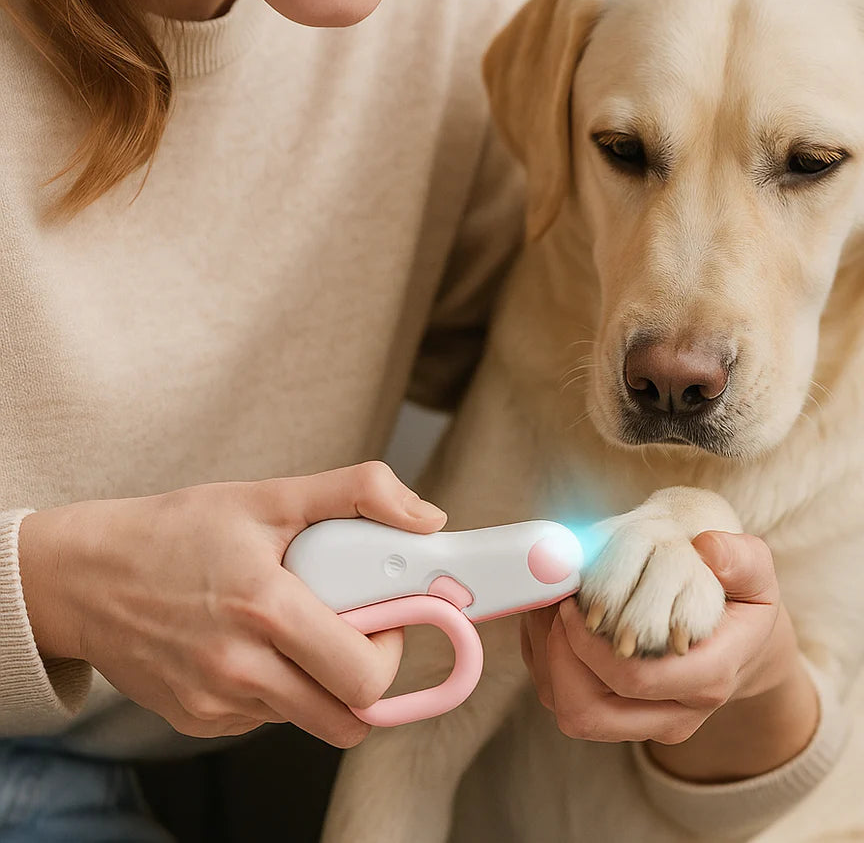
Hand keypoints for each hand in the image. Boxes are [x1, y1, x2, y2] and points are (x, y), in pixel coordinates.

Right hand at [18, 461, 445, 746]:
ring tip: (296, 626)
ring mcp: (215, 704)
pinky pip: (267, 718)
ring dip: (321, 680)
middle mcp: (240, 669)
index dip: (392, 646)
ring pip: (309, 717)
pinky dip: (278, 687)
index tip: (386, 614)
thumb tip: (426, 518)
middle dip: (365, 672)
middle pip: (348, 716)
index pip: (365, 675)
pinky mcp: (197, 721)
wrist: (85, 575)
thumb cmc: (178, 531)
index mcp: (266, 610)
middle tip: (351, 626)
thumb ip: (357, 494)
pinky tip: (255, 643)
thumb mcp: (270, 496)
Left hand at [521, 531, 816, 778]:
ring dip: (545, 652)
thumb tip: (708, 550)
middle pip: (587, 710)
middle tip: (556, 601)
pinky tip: (554, 613)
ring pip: (566, 706)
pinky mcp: (610, 711)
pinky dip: (543, 653)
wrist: (731, 628)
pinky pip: (557, 693)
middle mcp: (672, 713)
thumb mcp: (754, 570)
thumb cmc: (736, 593)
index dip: (591, 643)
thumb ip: (741, 558)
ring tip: (553, 600)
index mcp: (708, 680)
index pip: (634, 680)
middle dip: (557, 654)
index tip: (577, 599)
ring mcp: (639, 719)